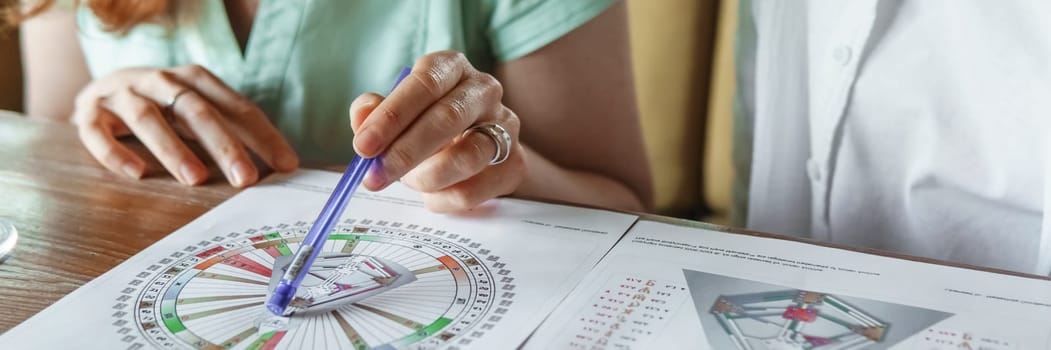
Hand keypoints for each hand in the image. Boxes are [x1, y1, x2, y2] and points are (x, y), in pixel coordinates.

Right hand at [72, 65, 298, 186]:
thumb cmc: (166, 108)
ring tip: (196, 179)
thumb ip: (232, 133)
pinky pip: (98, 132)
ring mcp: (123, 94)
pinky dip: (115, 153)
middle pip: (196, 110)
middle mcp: (161, 81)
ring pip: (148, 118)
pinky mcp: (90, 112)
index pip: (236, 107)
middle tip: (246, 177)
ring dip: (173, 149)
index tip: (286, 164)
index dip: (263, 136)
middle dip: (224, 145)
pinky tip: (135, 174)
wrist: (103, 90)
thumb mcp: (200, 113)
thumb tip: (276, 166)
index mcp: (195, 80)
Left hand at [349, 51, 524, 211]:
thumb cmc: (427, 124)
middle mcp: (484, 91)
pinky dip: (444, 199)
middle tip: (376, 176)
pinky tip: (431, 195)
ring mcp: (505, 127)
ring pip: (467, 157)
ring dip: (427, 177)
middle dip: (405, 152)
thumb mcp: (398, 112)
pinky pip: (476, 190)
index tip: (364, 145)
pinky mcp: (514, 163)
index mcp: (452, 67)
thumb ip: (375, 112)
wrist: (476, 147)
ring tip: (409, 182)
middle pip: (448, 118)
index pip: (425, 83)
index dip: (392, 116)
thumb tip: (362, 117)